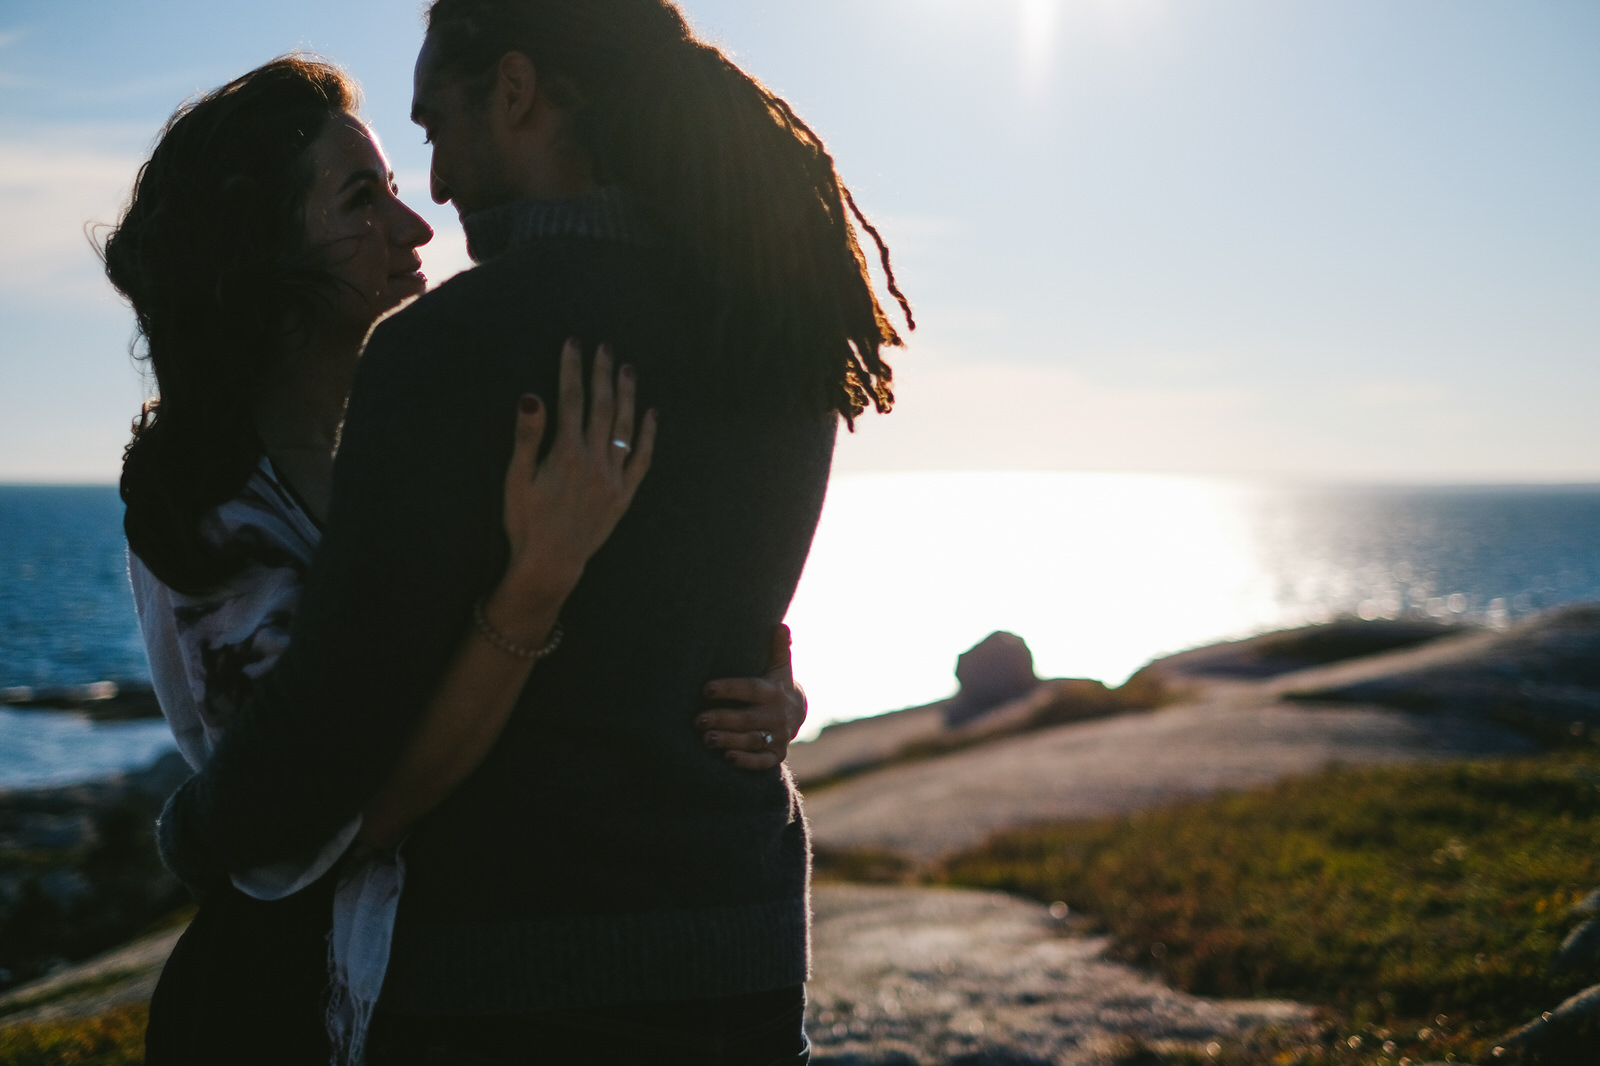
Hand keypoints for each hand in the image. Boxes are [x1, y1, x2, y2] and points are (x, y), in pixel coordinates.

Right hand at [484, 339, 656, 643]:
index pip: (571, 399)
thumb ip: (527, 436)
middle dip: (603, 374)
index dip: (572, 369)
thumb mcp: (517, 478)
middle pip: (602, 407)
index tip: (574, 344)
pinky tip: (651, 415)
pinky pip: (641, 459)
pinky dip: (647, 435)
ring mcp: (613, 478)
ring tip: (627, 369)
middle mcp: (595, 460)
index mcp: (566, 453)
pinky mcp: (624, 495)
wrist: (551, 563)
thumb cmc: (526, 521)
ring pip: (624, 427)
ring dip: (626, 396)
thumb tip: (531, 397)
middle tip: (605, 347)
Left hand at [696, 625, 807, 770]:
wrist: (799, 713)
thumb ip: (778, 648)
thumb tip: (780, 625)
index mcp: (773, 691)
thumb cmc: (777, 685)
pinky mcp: (776, 754)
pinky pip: (762, 761)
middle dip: (722, 719)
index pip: (750, 689)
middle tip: (697, 721)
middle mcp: (776, 715)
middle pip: (747, 718)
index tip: (706, 689)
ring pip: (752, 740)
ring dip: (729, 740)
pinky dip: (746, 761)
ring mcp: (777, 736)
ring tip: (706, 739)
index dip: (729, 689)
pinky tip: (727, 757)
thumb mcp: (780, 666)